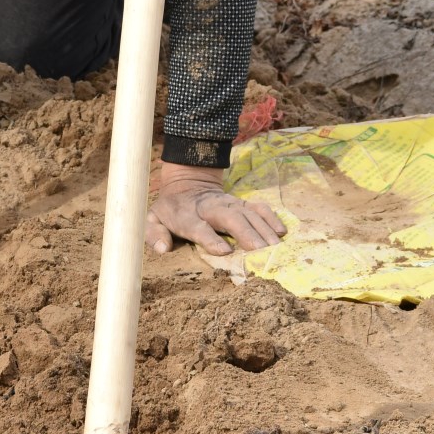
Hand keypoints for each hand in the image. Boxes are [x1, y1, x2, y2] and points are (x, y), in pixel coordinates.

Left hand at [145, 163, 286, 255]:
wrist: (188, 182)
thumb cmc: (170, 209)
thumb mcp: (152, 219)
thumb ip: (154, 234)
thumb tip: (162, 249)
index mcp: (186, 215)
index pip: (198, 227)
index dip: (210, 239)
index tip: (225, 251)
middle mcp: (210, 208)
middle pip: (231, 219)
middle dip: (246, 234)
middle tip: (260, 252)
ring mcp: (229, 203)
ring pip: (248, 214)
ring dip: (263, 230)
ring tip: (275, 248)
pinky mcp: (242, 203)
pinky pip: (259, 208)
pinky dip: (271, 218)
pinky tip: (281, 232)